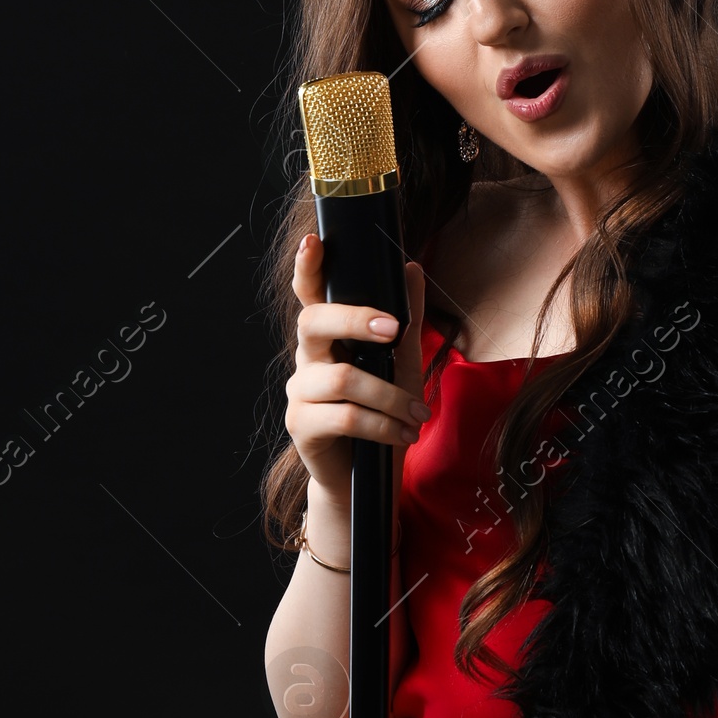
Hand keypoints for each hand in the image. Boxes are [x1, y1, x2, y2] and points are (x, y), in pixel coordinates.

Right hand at [285, 234, 428, 505]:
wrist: (369, 476)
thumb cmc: (382, 414)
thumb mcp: (402, 363)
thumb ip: (406, 318)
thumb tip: (410, 268)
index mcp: (328, 337)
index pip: (310, 295)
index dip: (308, 268)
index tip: (315, 241)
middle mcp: (306, 359)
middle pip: (313, 322)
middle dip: (355, 319)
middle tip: (393, 330)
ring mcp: (299, 393)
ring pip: (340, 378)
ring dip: (389, 396)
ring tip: (418, 414)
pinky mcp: (302, 427)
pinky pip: (345, 417)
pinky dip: (383, 425)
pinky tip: (405, 434)